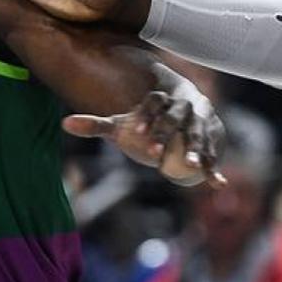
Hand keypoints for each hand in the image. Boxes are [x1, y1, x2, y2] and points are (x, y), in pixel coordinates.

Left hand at [64, 88, 224, 187]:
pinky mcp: (212, 141)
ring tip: (190, 165)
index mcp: (162, 98)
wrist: (182, 125)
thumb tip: (64, 123)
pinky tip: (218, 184)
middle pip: (178, 118)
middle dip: (168, 134)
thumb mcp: (121, 126)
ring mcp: (201, 123)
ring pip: (197, 135)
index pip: (154, 103)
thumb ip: (95, 124)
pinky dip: (214, 169)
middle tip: (156, 154)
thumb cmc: (146, 126)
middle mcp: (184, 106)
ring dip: (195, 150)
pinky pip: (212, 154)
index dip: (147, 118)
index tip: (137, 135)